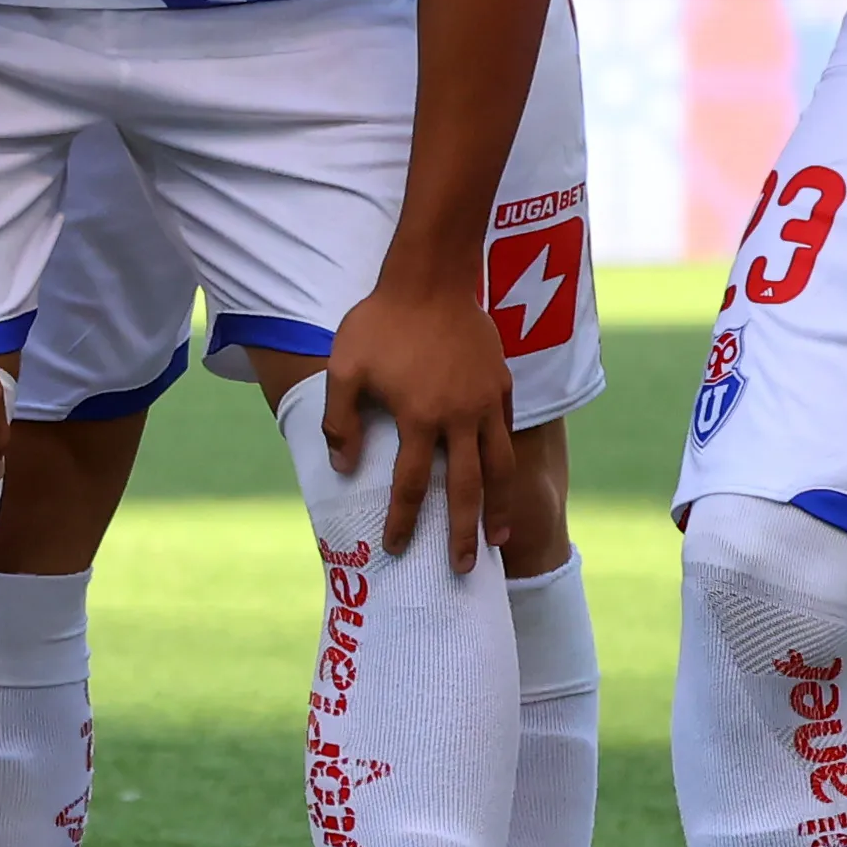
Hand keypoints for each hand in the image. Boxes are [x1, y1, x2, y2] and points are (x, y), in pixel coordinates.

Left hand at [319, 275, 512, 569]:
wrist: (430, 278)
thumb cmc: (380, 321)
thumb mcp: (344, 367)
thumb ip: (340, 420)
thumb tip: (343, 467)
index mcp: (419, 418)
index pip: (412, 485)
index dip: (405, 521)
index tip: (398, 548)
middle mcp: (459, 418)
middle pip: (467, 490)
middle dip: (463, 534)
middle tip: (463, 568)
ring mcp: (486, 402)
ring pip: (499, 467)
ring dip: (498, 507)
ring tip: (496, 539)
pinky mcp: (502, 385)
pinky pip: (506, 432)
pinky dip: (504, 461)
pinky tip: (501, 480)